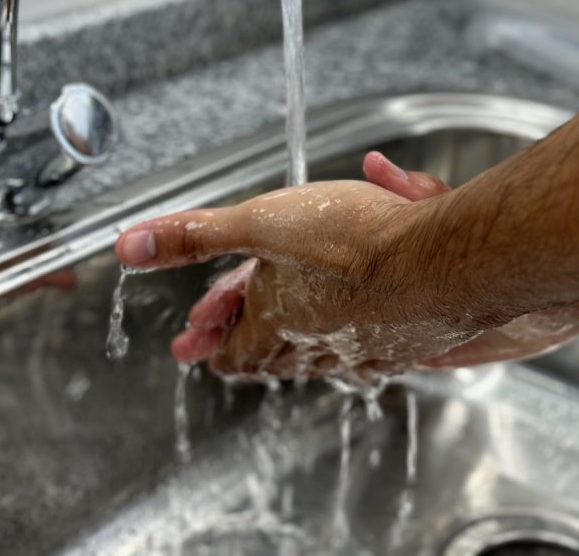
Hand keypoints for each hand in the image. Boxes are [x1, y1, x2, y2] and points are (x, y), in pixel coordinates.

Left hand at [115, 152, 578, 378]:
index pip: (230, 352)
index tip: (191, 342)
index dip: (207, 342)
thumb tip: (131, 245)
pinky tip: (355, 314)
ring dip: (294, 334)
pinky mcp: (408, 339)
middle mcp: (320, 347)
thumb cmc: (357, 244)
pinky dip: (347, 331)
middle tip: (225, 335)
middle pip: (271, 356)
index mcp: (277, 326)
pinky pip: (366, 344)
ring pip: (319, 351)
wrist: (447, 262)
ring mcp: (367, 348)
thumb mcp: (258, 223)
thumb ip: (194, 235)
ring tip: (286, 322)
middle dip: (243, 339)